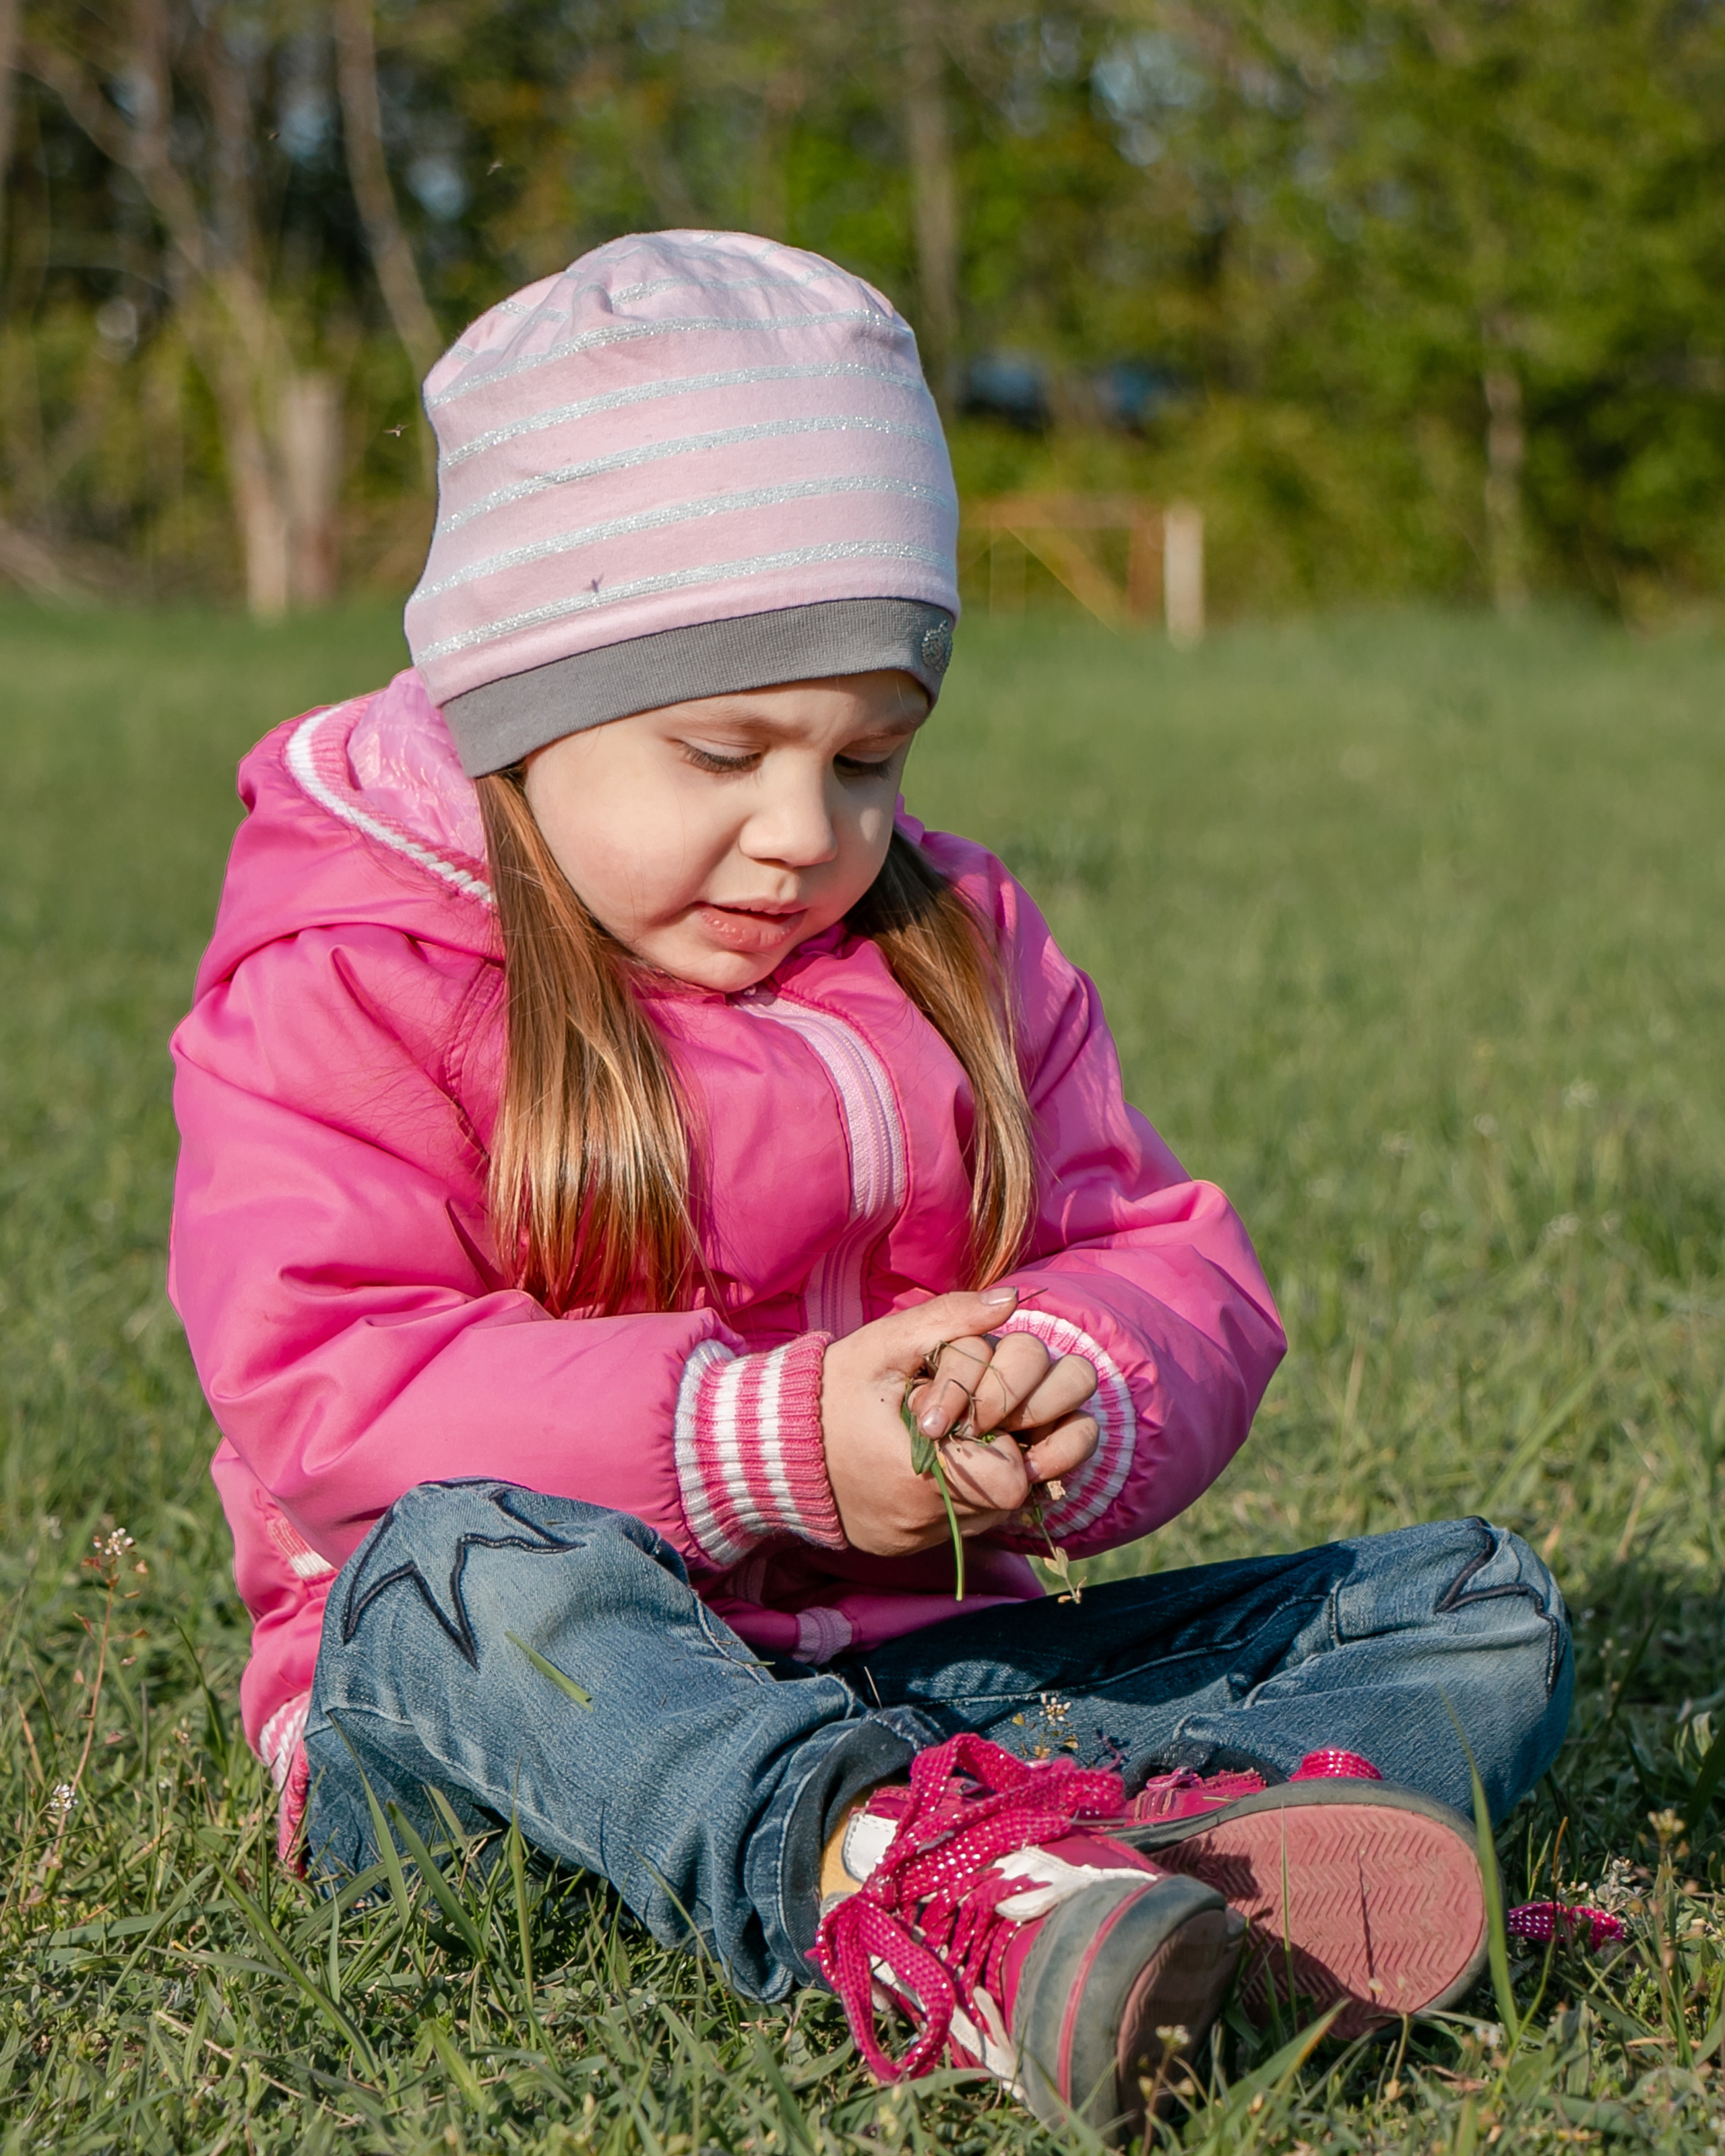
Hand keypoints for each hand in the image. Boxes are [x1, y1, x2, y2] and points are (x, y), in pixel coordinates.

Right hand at [820, 1288, 1099, 1557]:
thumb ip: (949, 1319)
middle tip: (959, 1424)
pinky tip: (923, 1463)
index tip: (972, 1415)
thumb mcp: (885, 1344)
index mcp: (921, 1477)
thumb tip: (1010, 1299)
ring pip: (987, 1513)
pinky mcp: (904, 1547)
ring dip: (978, 1474)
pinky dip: (954, 1495)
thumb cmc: (829, 1390)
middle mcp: (923, 1523)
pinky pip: (956, 1526)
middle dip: (995, 1454)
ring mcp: (914, 1540)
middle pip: (1007, 1496)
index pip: (1012, 1478)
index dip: (1003, 1440)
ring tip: (938, 1440)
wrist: (766, 1446)